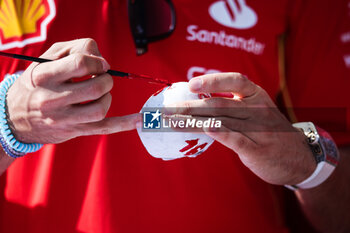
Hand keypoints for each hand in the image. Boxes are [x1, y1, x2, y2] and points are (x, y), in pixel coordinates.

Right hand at [6, 38, 138, 143]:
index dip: (97, 61)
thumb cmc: (36, 83)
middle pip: (95, 87)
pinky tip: (139, 120)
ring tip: (101, 93)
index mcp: (44, 76)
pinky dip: (123, 124)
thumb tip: (102, 60)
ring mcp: (64, 119)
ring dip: (108, 97)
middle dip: (106, 79)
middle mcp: (52, 100)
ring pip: (100, 109)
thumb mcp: (46, 58)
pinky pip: (103, 128)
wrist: (15, 117)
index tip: (99, 64)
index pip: (81, 63)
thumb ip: (74, 49)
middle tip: (102, 77)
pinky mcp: (75, 130)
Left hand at [170, 73, 315, 184]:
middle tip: (167, 109)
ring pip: (220, 121)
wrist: (298, 157)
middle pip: (219, 104)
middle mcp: (257, 109)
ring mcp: (258, 129)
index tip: (191, 85)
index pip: (235, 80)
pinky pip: (234, 139)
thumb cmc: (268, 130)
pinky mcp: (257, 149)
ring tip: (171, 122)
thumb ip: (232, 104)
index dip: (213, 80)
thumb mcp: (256, 110)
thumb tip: (195, 102)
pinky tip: (203, 129)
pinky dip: (218, 133)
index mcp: (256, 95)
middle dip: (190, 106)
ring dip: (192, 122)